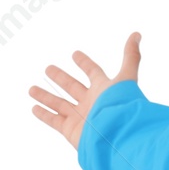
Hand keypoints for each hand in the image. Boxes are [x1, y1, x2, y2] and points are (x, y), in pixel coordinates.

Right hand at [29, 31, 140, 149]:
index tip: (75, 54)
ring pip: (59, 103)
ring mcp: (81, 116)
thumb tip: (137, 33)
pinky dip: (44, 114)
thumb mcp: (126, 77)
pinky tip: (34, 108)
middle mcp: (91, 102)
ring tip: (32, 89)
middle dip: (61, 77)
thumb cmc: (122, 106)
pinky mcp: (71, 130)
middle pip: (72, 87)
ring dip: (46, 96)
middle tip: (48, 68)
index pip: (93, 72)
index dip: (85, 63)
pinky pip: (54, 120)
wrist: (117, 136)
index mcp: (104, 89)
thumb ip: (131, 56)